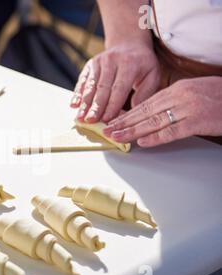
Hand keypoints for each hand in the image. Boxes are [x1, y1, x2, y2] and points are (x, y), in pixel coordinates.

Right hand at [71, 41, 160, 123]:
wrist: (129, 43)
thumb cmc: (143, 65)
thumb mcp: (152, 76)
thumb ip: (144, 95)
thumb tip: (131, 114)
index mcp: (130, 64)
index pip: (119, 88)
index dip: (112, 105)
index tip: (107, 119)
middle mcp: (112, 61)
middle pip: (102, 88)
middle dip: (96, 106)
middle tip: (90, 121)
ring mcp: (99, 62)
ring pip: (90, 86)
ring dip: (85, 103)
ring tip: (80, 117)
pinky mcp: (90, 65)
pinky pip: (82, 80)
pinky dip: (77, 93)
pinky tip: (73, 105)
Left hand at [103, 77, 221, 146]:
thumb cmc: (220, 96)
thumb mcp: (194, 92)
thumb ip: (174, 101)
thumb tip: (152, 113)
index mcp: (177, 89)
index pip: (145, 103)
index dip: (127, 114)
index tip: (114, 122)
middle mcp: (179, 96)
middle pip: (145, 112)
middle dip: (123, 123)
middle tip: (107, 131)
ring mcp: (188, 108)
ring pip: (153, 121)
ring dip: (132, 131)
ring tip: (117, 137)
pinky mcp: (198, 121)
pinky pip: (172, 130)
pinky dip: (156, 137)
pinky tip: (142, 142)